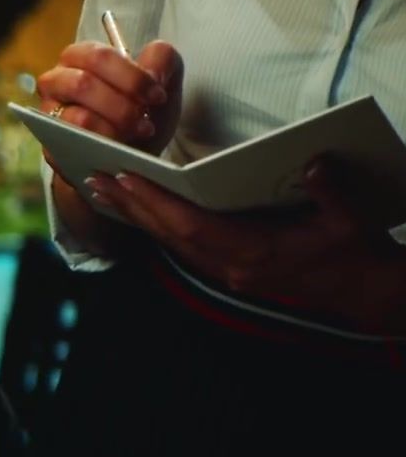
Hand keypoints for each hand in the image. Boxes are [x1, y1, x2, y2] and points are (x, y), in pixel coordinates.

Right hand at [36, 39, 181, 160]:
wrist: (129, 157)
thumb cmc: (141, 113)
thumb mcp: (162, 81)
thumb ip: (163, 60)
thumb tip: (152, 71)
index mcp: (81, 58)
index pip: (100, 57)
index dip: (132, 77)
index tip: (158, 96)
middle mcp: (57, 82)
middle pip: (83, 84)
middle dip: (121, 105)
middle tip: (145, 120)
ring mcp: (49, 115)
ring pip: (78, 118)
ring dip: (113, 128)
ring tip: (136, 134)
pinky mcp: (50, 146)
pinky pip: (74, 147)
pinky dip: (101, 147)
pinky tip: (120, 149)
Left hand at [90, 157, 405, 333]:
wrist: (360, 291)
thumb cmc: (353, 253)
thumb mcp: (349, 221)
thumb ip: (329, 192)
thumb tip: (313, 164)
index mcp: (254, 254)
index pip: (191, 226)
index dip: (155, 203)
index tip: (125, 179)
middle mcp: (231, 267)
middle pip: (169, 235)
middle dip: (131, 206)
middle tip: (95, 179)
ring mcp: (227, 273)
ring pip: (170, 243)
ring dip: (138, 217)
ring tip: (106, 191)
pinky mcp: (229, 272)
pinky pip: (182, 248)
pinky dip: (157, 227)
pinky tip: (139, 212)